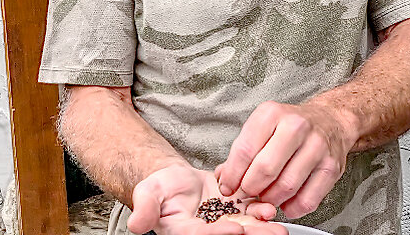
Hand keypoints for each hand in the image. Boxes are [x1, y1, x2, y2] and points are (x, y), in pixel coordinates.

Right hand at [127, 163, 285, 234]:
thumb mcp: (147, 194)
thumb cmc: (160, 188)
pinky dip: (260, 203)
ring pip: (247, 223)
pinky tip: (269, 200)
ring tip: (272, 215)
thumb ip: (145, 208)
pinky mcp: (236, 206)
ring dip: (262, 222)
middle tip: (271, 231)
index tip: (235, 229)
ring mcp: (225, 219)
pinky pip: (251, 206)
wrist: (175, 180)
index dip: (220, 234)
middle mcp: (209, 229)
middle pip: (232, 234)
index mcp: (186, 232)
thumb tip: (136, 225)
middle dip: (253, 233)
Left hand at [216, 101, 355, 219]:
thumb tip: (223, 178)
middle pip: (265, 170)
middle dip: (250, 188)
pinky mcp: (331, 167)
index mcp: (272, 114)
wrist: (330, 120)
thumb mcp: (263, 126)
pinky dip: (292, 208)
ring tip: (266, 197)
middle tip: (247, 193)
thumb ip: (242, 151)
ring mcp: (317, 147)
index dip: (232, 175)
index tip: (227, 186)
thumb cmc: (290, 126)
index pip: (245, 150)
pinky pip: (308, 200)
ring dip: (271, 200)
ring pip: (286, 187)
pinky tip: (286, 203)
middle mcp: (296, 127)